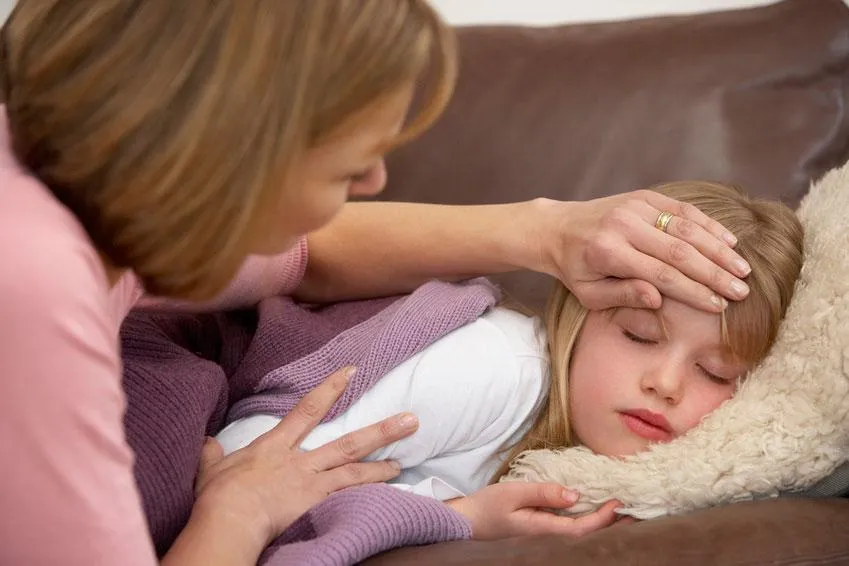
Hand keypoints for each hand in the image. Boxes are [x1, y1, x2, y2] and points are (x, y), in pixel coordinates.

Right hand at [190, 367, 419, 548]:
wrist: (228, 517)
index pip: (308, 410)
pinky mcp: (316, 505)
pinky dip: (367, 494)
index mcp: (275, 446)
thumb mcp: (210, 469)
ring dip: (382, 464)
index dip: (331, 389)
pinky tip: (386, 495)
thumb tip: (206, 442)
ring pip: (354, 470)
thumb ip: (212, 454)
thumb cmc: (217, 495)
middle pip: (347, 442)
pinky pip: (349, 498)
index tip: (352, 372)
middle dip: (380, 430)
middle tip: (410, 419)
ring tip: (403, 461)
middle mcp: (300, 461)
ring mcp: (312, 483)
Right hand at [446, 482, 621, 539]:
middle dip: (609, 523)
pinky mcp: (538, 529)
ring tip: (617, 509)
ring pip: (578, 530)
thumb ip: (544, 493)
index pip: (582, 528)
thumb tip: (576, 495)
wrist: (466, 521)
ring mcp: (543, 534)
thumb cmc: (488, 507)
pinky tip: (590, 508)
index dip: (604, 518)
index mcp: (543, 529)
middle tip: (632, 509)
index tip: (619, 502)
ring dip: (599, 521)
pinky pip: (567, 525)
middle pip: (586, 533)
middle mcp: (546, 535)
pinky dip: (583, 517)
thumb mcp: (514, 493)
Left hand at [526, 191, 752, 311]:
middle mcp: (623, 225)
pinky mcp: (644, 196)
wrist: (557, 228)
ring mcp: (635, 206)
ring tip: (743, 269)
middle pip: (679, 251)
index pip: (660, 275)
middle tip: (741, 291)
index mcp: (608, 253)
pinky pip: (682, 209)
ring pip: (686, 228)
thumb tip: (658, 298)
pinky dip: (708, 225)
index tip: (719, 306)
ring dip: (718, 249)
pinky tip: (729, 242)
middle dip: (714, 273)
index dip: (693, 291)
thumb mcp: (590, 293)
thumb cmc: (576, 268)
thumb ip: (623, 296)